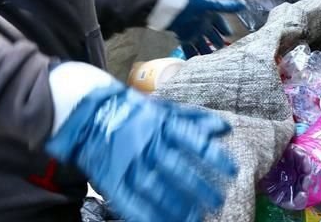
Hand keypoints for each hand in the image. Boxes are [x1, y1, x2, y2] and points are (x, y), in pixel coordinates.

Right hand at [45, 63, 235, 221]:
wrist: (88, 111)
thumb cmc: (133, 111)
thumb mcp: (165, 109)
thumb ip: (194, 120)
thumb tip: (224, 127)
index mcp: (162, 125)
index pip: (194, 142)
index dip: (214, 158)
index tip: (232, 172)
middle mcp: (148, 143)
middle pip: (177, 169)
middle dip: (199, 187)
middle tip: (217, 201)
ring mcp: (129, 162)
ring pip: (156, 187)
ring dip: (177, 205)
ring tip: (196, 217)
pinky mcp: (111, 179)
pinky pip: (130, 200)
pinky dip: (146, 215)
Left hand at [148, 0, 247, 54]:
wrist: (168, 6)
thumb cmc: (190, 3)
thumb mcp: (210, 5)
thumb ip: (226, 7)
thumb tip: (244, 5)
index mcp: (209, 15)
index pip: (220, 25)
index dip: (225, 30)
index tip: (230, 36)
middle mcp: (202, 24)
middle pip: (213, 37)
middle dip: (218, 44)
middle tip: (225, 55)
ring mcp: (193, 32)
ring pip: (203, 45)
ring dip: (207, 53)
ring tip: (213, 63)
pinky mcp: (183, 38)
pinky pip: (189, 49)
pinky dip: (192, 56)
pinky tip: (197, 64)